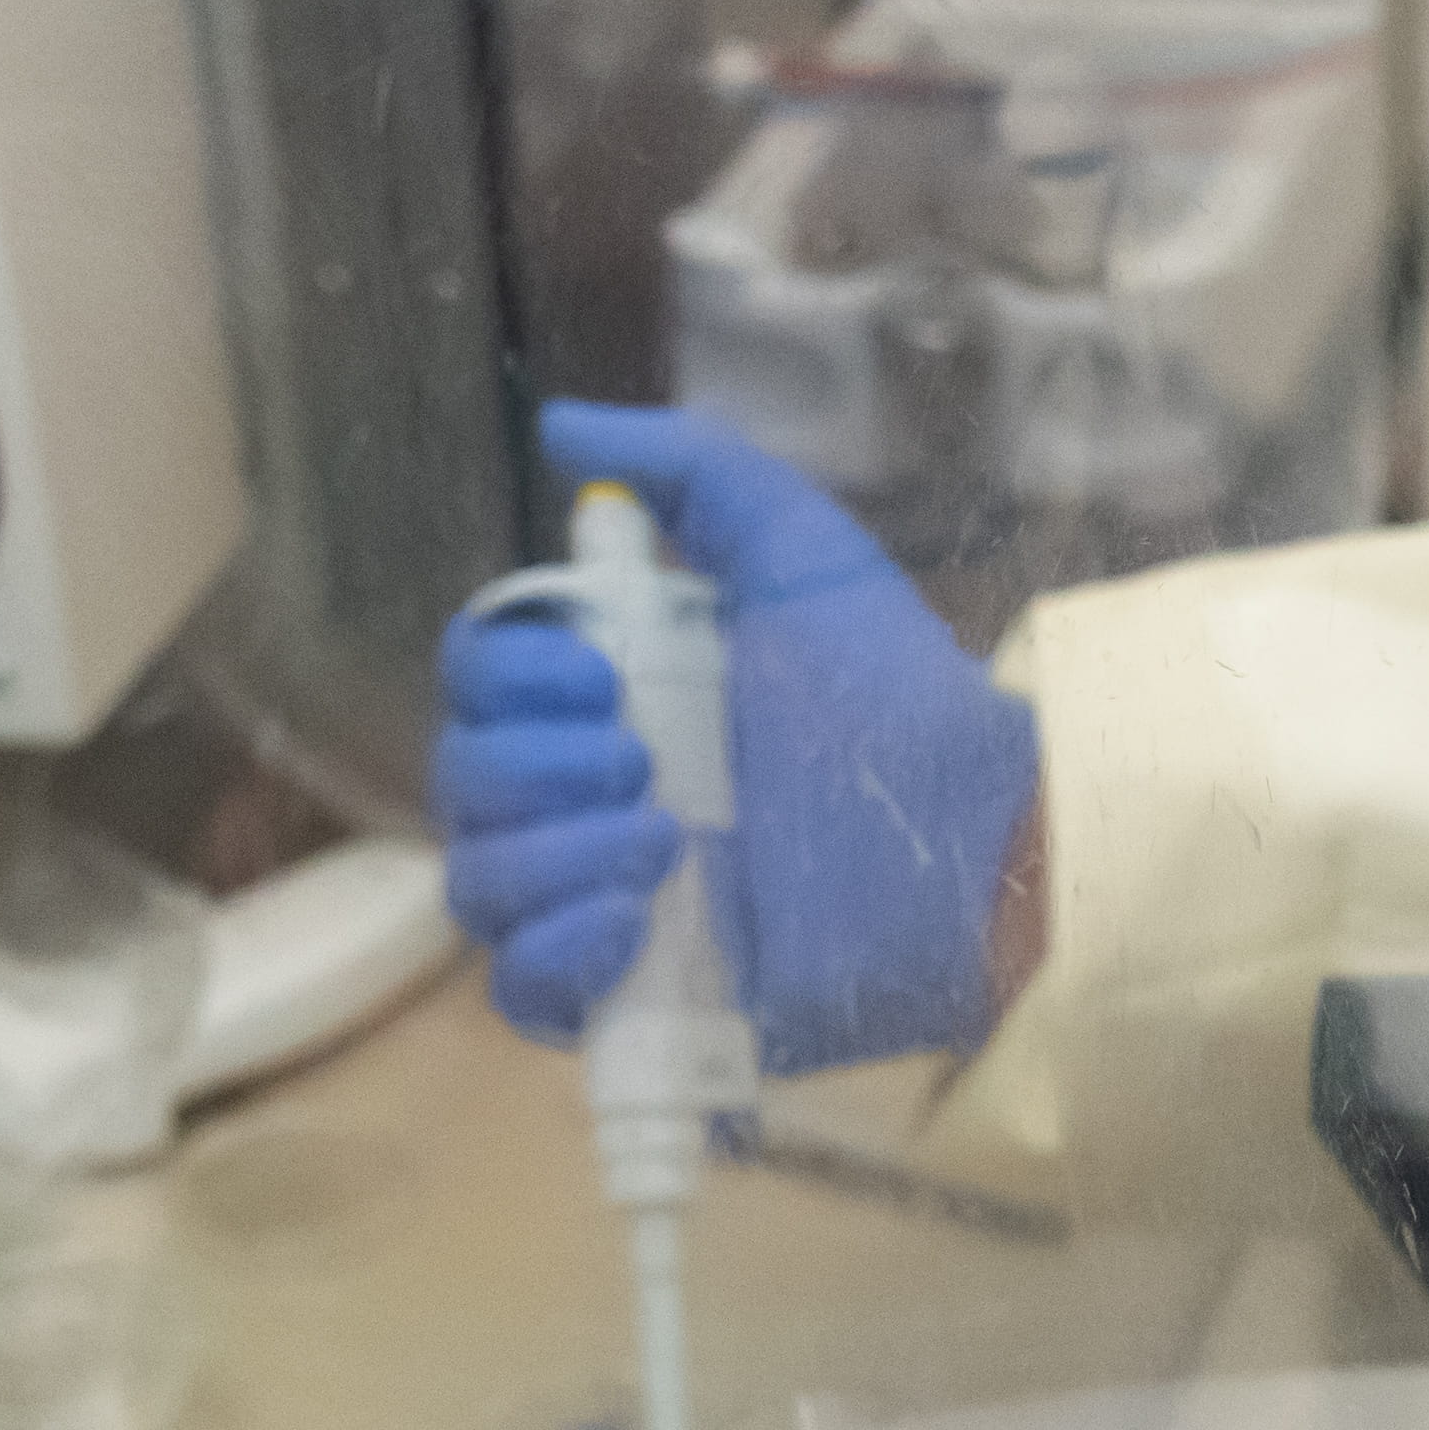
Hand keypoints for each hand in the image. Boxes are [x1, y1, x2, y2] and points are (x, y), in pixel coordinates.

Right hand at [429, 401, 1048, 1071]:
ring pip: (478, 886)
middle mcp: (589, 796)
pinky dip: (560, 954)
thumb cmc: (891, 694)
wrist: (967, 842)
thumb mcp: (796, 547)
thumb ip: (688, 469)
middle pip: (461, 780)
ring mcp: (603, 902)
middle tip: (646, 761)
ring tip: (668, 843)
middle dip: (535, 765)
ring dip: (555, 855)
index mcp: (611, 693)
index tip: (604, 673)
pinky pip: (523, 993)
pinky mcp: (633, 1001)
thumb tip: (561, 428)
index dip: (510, 674)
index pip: (477, 678)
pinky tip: (637, 925)